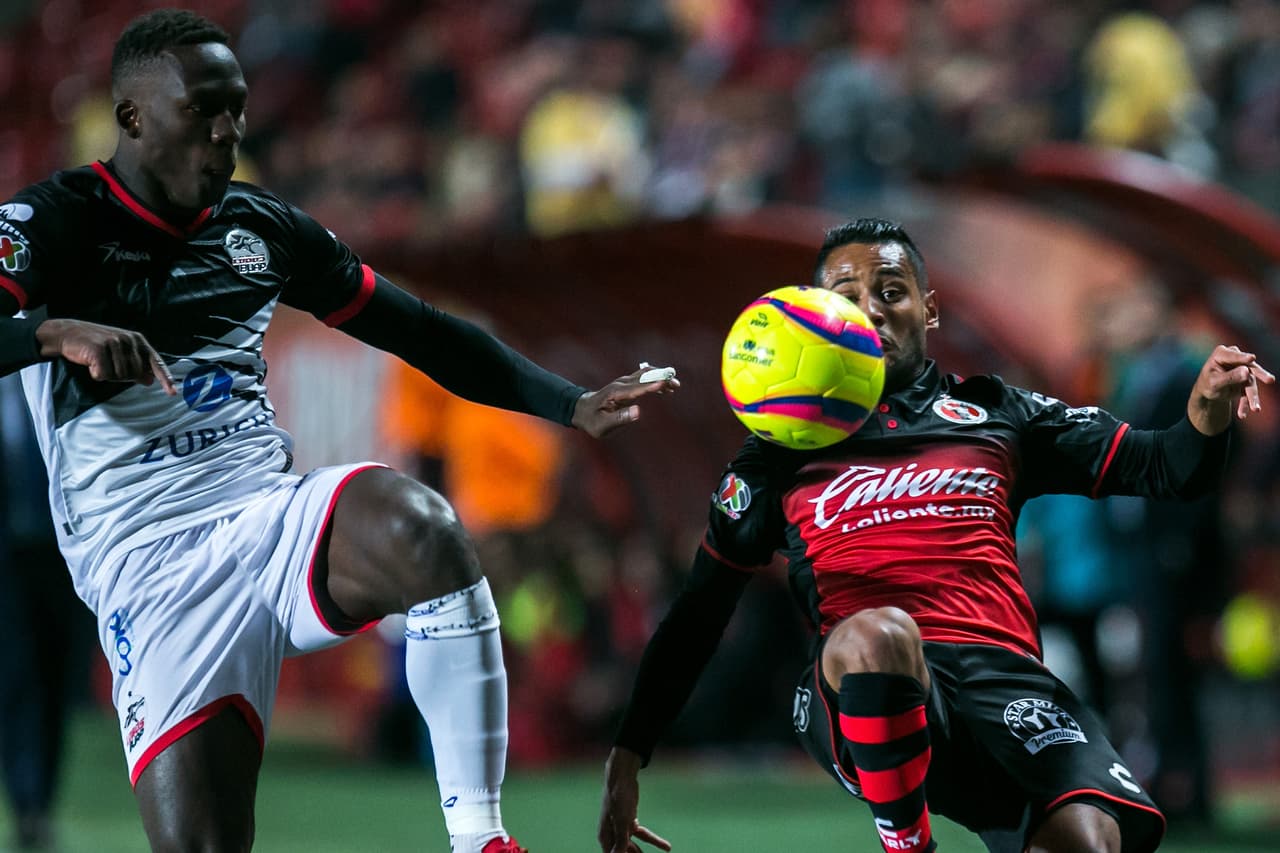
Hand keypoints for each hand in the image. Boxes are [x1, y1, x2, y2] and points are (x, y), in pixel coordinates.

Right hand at [37, 318, 175, 394]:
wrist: (67, 333)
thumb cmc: (95, 343)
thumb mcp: (119, 351)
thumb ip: (136, 364)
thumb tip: (149, 380)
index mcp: (137, 340)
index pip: (155, 362)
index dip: (165, 378)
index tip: (173, 392)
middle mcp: (129, 340)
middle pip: (134, 374)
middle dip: (121, 376)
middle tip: (107, 364)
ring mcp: (115, 344)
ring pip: (119, 376)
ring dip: (107, 374)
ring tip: (98, 361)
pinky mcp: (100, 350)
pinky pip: (104, 375)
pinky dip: (96, 374)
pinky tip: (90, 363)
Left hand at [573, 363, 679, 437]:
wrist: (582, 409)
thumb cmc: (592, 420)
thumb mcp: (602, 425)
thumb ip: (620, 419)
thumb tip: (638, 412)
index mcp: (615, 394)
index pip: (636, 388)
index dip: (650, 386)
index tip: (664, 384)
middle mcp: (621, 384)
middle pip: (643, 377)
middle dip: (660, 379)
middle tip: (676, 384)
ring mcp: (624, 382)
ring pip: (645, 374)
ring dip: (661, 377)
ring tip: (675, 385)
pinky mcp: (627, 383)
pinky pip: (644, 377)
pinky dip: (656, 379)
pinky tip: (665, 388)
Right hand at [598, 748, 670, 852]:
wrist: (622, 777)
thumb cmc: (617, 798)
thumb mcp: (621, 820)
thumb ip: (621, 840)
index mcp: (605, 837)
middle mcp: (612, 835)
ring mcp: (622, 828)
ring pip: (634, 846)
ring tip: (662, 850)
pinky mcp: (631, 822)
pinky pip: (643, 835)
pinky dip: (654, 841)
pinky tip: (667, 847)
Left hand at [1187, 345, 1273, 434]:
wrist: (1208, 394)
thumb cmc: (1207, 384)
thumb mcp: (1214, 382)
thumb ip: (1230, 377)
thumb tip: (1246, 372)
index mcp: (1222, 354)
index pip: (1233, 356)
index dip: (1242, 358)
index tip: (1251, 358)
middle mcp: (1236, 360)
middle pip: (1250, 367)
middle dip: (1260, 375)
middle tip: (1270, 380)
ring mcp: (1244, 370)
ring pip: (1251, 383)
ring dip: (1252, 397)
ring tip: (1255, 409)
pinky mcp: (1248, 382)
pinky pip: (1249, 393)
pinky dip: (1246, 404)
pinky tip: (1242, 414)